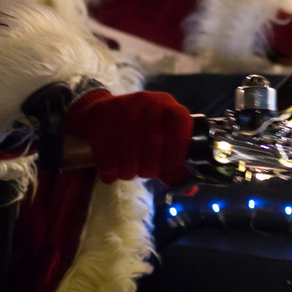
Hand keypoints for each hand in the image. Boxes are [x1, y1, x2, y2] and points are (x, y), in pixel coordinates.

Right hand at [62, 89, 192, 186]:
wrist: (102, 114)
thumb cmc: (139, 134)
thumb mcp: (160, 146)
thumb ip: (175, 168)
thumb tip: (191, 190)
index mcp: (167, 106)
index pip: (180, 121)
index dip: (177, 148)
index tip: (169, 166)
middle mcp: (147, 102)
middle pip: (153, 143)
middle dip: (149, 168)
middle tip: (144, 171)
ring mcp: (123, 108)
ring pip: (129, 153)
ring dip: (128, 171)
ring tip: (127, 170)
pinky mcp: (101, 119)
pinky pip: (108, 156)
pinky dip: (110, 170)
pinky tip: (111, 170)